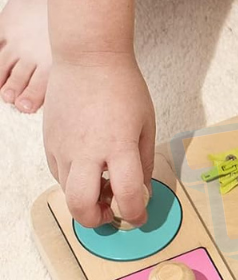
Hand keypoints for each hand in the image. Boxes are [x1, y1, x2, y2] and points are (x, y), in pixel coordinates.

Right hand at [43, 54, 155, 227]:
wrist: (88, 60)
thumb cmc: (123, 88)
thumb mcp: (146, 125)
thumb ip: (144, 162)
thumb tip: (142, 191)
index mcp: (119, 146)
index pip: (126, 195)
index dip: (135, 214)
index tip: (139, 217)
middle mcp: (88, 151)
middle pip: (82, 205)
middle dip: (97, 220)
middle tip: (111, 214)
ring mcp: (64, 147)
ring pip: (67, 192)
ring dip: (85, 200)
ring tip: (104, 190)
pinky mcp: (50, 142)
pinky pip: (59, 174)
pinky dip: (74, 181)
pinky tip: (90, 171)